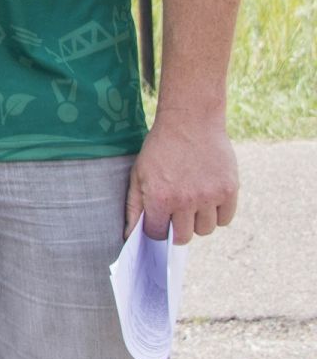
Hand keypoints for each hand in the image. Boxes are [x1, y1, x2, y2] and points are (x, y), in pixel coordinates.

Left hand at [127, 111, 238, 243]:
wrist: (190, 121)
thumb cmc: (160, 148)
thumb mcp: (138, 174)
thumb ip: (134, 207)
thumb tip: (130, 236)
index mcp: (160, 197)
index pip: (157, 234)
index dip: (156, 230)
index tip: (158, 222)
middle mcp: (186, 201)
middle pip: (183, 237)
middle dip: (176, 230)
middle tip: (176, 215)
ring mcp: (210, 196)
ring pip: (205, 230)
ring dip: (197, 222)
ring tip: (192, 203)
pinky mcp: (229, 190)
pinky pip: (225, 219)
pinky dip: (217, 214)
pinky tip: (208, 199)